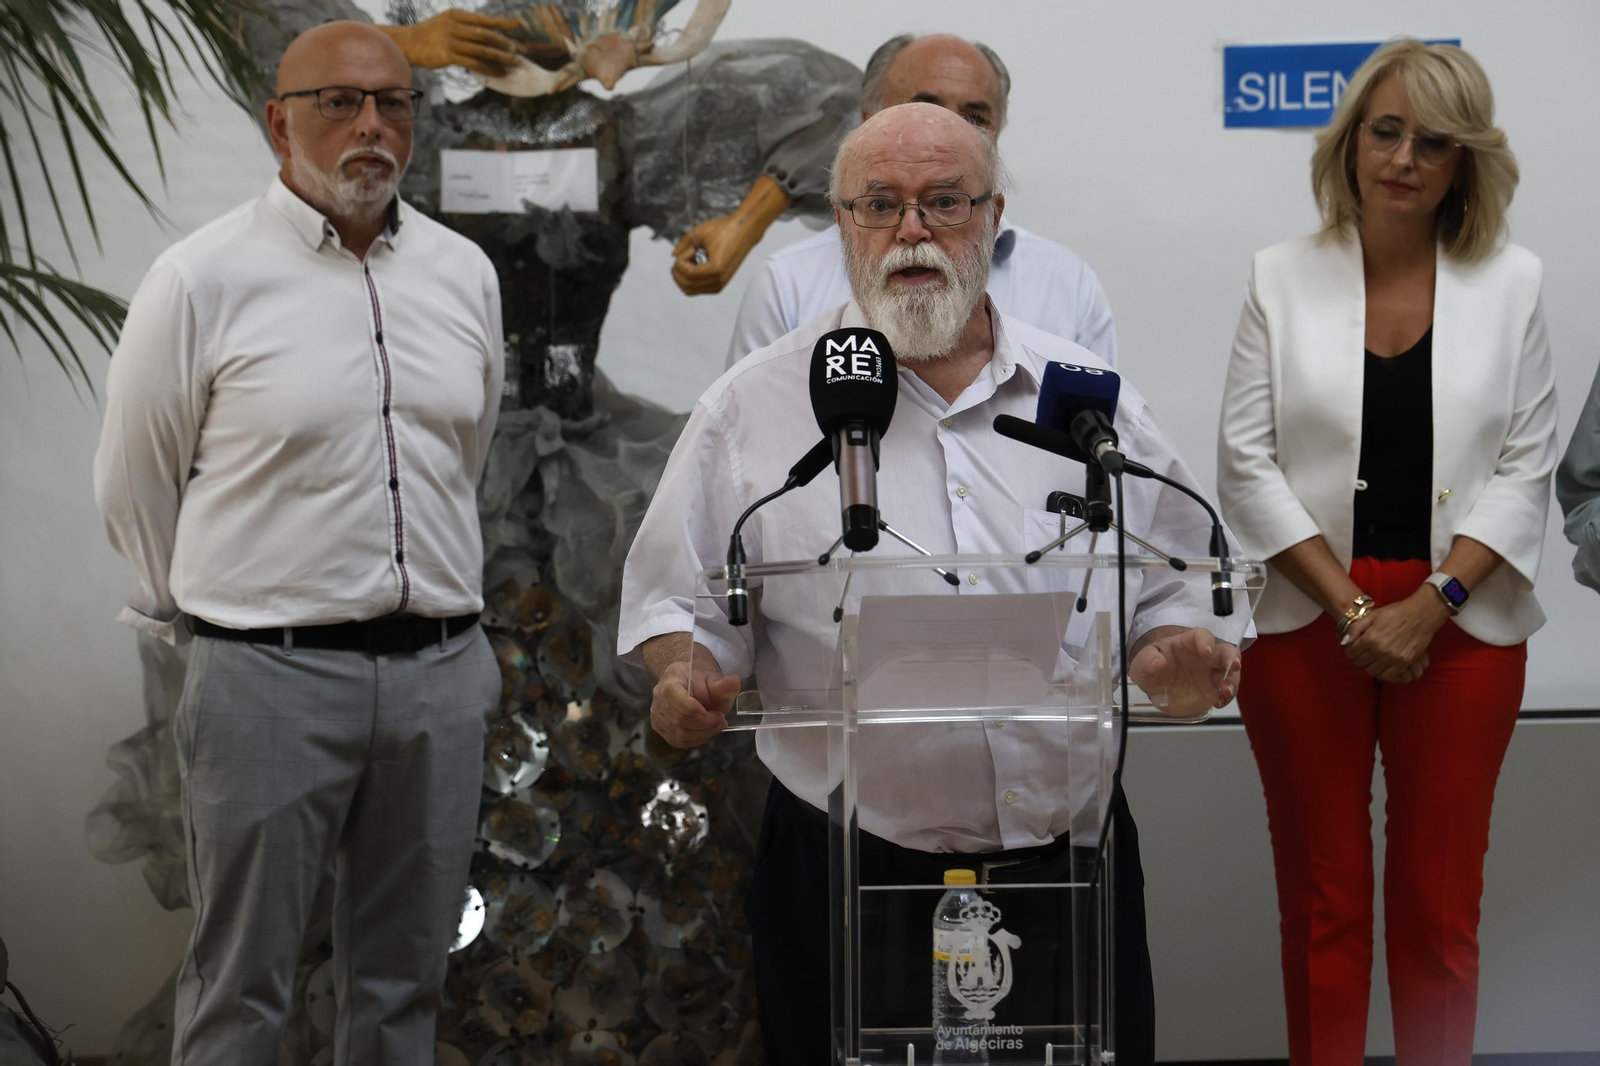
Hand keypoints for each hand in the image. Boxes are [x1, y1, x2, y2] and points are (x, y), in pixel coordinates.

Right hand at [388, 9, 522, 74]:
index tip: (518, 24)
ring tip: (514, 62)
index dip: (502, 22)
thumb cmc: (429, 34)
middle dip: (505, 42)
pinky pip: (473, 62)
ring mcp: (450, 40)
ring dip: (500, 56)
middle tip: (520, 49)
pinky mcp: (447, 55)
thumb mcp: (446, 22)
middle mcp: (455, 26)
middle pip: (485, 35)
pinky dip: (487, 67)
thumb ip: (465, 25)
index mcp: (457, 15)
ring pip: (481, 49)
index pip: (484, 19)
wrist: (407, 43)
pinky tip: (498, 72)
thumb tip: (485, 32)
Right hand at [649, 659, 739, 747]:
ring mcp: (657, 716)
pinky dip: (696, 739)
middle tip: (722, 719)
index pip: (675, 699)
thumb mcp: (714, 679)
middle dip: (706, 724)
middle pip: (680, 720)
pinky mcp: (660, 729)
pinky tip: (706, 731)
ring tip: (716, 725)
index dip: (696, 711)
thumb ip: (723, 685)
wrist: (687, 682)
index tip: (718, 714)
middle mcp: (658, 700)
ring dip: (703, 734)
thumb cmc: (700, 680)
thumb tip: (734, 683)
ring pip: (679, 735)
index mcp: (669, 682)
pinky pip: (678, 741)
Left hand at [672, 214, 756, 294]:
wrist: (744, 231)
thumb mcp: (700, 232)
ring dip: (684, 276)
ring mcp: (720, 284)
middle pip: (687, 286)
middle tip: (683, 256)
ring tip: (690, 260)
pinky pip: (699, 288)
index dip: (681, 261)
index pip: (687, 274)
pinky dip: (691, 279)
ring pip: (691, 290)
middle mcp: (719, 281)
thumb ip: (683, 244)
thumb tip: (673, 255)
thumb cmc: (726, 230)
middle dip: (678, 271)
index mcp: (715, 269)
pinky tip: (695, 265)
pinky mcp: (720, 283)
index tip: (690, 249)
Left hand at [1128, 627, 1240, 716]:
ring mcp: (1211, 671)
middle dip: (1232, 657)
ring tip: (1225, 691)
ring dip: (1232, 681)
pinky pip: (1225, 691)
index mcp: (1187, 642)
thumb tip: (1159, 663)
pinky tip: (1218, 702)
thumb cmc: (1151, 666)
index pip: (1201, 635)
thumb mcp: (1142, 663)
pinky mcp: (1213, 688)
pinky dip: (1226, 697)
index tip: (1206, 651)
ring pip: (1230, 672)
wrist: (1155, 685)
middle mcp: (1204, 655)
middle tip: (1234, 666)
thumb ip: (1149, 660)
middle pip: (1225, 651)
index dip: (1206, 641)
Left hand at [1342, 588, 1448, 681]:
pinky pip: (1388, 675)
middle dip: (1358, 658)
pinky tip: (1384, 665)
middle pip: (1360, 663)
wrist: (1420, 615)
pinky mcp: (1404, 662)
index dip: (1350, 650)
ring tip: (1373, 659)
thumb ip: (1355, 629)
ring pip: (1372, 671)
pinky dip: (1383, 672)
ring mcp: (1393, 658)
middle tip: (1363, 653)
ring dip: (1370, 666)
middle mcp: (1380, 651)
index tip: (1354, 648)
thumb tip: (1344, 642)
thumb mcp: (1372, 616)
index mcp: (1370, 638)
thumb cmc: (1395, 612)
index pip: (1351, 653)